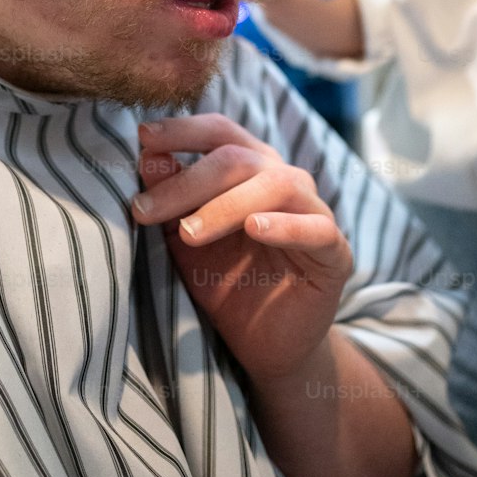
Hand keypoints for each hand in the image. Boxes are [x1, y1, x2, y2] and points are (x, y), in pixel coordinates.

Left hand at [133, 112, 351, 383]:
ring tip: (189, 231)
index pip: (219, 132)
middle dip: (187, 181)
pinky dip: (285, 225)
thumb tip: (147, 157)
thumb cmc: (226, 283)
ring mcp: (313, 211)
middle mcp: (284, 178)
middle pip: (237, 157)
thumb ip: (172, 198)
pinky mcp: (334, 251)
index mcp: (250, 167)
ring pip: (275, 184)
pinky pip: (314, 228)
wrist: (266, 345)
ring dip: (225, 205)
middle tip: (144, 210)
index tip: (142, 137)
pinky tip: (255, 228)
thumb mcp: (187, 240)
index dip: (183, 130)